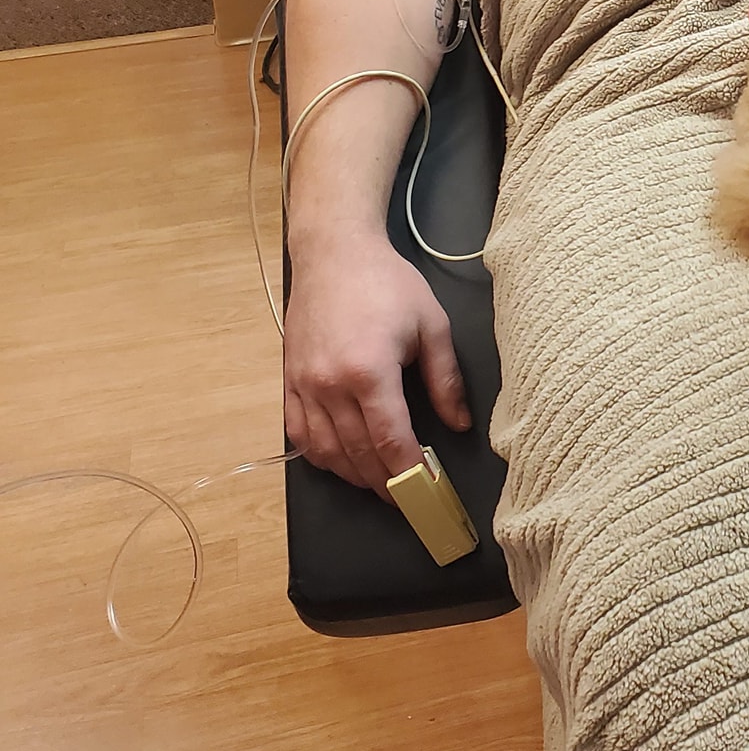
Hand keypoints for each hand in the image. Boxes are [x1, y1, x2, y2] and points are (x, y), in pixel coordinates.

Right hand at [283, 234, 470, 495]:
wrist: (334, 253)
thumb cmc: (387, 283)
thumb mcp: (430, 324)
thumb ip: (445, 379)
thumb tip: (459, 423)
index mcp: (369, 371)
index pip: (390, 440)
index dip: (408, 472)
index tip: (425, 489)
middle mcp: (330, 385)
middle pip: (358, 453)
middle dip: (385, 482)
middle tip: (408, 497)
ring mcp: (304, 386)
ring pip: (327, 452)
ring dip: (354, 475)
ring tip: (379, 483)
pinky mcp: (288, 382)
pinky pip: (300, 435)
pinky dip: (321, 457)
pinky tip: (341, 462)